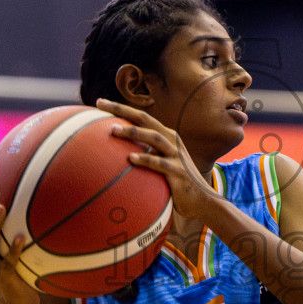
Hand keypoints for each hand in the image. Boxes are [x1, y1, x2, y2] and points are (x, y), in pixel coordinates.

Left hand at [96, 99, 220, 222]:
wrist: (203, 200)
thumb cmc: (176, 183)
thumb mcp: (162, 164)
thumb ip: (146, 155)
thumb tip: (119, 156)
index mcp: (166, 136)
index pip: (141, 117)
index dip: (121, 108)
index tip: (99, 103)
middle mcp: (171, 141)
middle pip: (145, 119)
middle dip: (122, 110)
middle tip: (100, 103)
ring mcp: (176, 155)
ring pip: (154, 138)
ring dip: (133, 132)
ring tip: (113, 130)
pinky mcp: (179, 172)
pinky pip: (160, 164)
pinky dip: (146, 160)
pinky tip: (131, 159)